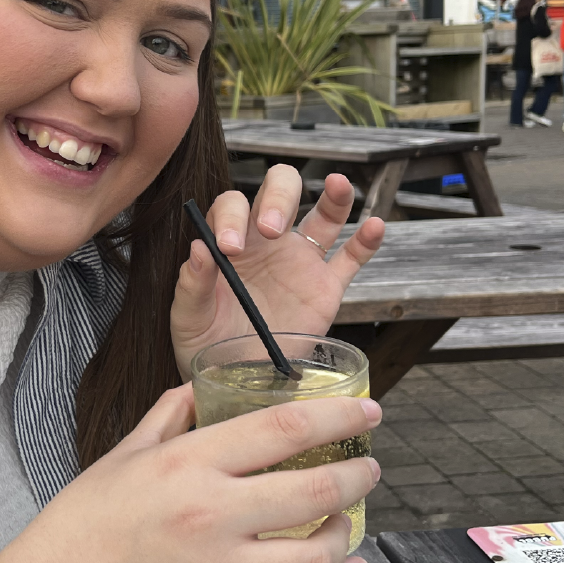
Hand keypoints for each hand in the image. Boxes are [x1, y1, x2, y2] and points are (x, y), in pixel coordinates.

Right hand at [0, 384, 380, 562]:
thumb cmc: (87, 519)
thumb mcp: (125, 453)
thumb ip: (170, 417)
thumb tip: (203, 389)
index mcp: (188, 463)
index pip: (284, 429)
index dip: (338, 418)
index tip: (368, 413)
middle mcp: (212, 516)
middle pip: (316, 489)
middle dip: (358, 475)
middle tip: (368, 468)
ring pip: (317, 556)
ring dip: (346, 532)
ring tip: (347, 519)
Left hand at [171, 168, 384, 380]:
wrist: (234, 377)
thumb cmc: (205, 343)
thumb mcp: (188, 317)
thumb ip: (192, 283)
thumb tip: (199, 248)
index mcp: (230, 241)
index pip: (233, 207)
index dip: (231, 218)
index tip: (229, 248)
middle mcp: (266, 242)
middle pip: (278, 193)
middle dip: (278, 199)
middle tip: (272, 229)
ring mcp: (300, 261)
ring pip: (322, 217)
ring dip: (333, 198)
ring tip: (338, 184)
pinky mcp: (326, 288)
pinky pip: (350, 259)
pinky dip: (365, 242)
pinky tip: (375, 225)